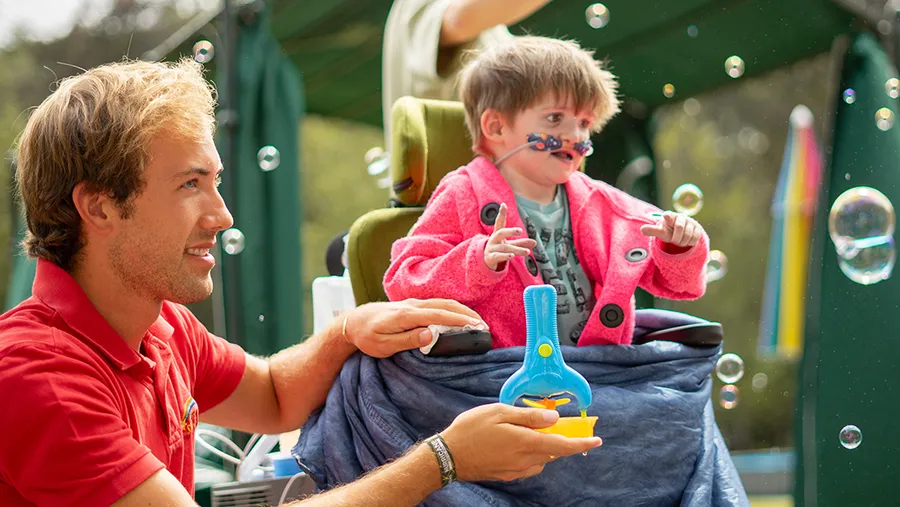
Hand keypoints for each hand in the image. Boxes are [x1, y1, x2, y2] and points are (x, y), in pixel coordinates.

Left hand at [342, 299, 485, 357]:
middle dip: (466, 315)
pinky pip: (437, 304)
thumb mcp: (384, 345)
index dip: (459, 320)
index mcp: (406, 315)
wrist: (353, 322)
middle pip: (445, 305)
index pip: (439, 315)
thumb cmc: (367, 337)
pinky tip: (460, 316)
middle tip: (484, 327)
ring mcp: (413, 303)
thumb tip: (431, 335)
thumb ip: (408, 340)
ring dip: (461, 311)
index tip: (476, 327)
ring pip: (443, 303)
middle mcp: (412, 305)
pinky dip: (452, 309)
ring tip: (477, 323)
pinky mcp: (412, 305)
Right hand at [440, 403, 602, 481]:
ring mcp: (516, 470)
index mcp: (526, 442)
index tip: (596, 440)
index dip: (581, 443)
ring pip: (541, 459)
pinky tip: (516, 443)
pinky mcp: (507, 475)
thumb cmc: (471, 429)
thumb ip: (528, 416)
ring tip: (529, 431)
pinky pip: (528, 465)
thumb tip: (553, 418)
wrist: (448, 456)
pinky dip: (531, 455)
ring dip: (543, 447)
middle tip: (557, 426)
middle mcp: (525, 459)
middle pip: (553, 452)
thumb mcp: (499, 412)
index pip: (562, 444)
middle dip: (560, 440)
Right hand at [484, 203, 536, 270]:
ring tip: (527, 252)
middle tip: (520, 231)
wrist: (487, 260)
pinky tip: (512, 256)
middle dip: (510, 231)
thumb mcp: (510, 245)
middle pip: (501, 233)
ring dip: (517, 250)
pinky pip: (498, 256)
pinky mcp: (490, 257)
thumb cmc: (500, 249)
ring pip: (505, 248)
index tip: (503, 205)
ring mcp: (491, 248)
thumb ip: (522, 243)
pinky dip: (505, 256)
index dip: (501, 214)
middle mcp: (494, 239)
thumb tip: (535, 242)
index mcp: (498, 233)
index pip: (499, 222)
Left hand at [640, 211, 702, 246]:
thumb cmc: (669, 230)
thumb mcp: (661, 232)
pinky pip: (695, 238)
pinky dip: (690, 243)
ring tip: (679, 241)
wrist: (681, 233)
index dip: (667, 216)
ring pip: (688, 234)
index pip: (668, 216)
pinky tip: (686, 241)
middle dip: (676, 237)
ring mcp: (690, 222)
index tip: (666, 215)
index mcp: (670, 217)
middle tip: (674, 240)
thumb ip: (652, 230)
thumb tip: (642, 229)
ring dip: (683, 242)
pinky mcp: (697, 228)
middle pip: (679, 227)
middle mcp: (681, 217)